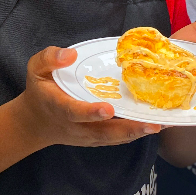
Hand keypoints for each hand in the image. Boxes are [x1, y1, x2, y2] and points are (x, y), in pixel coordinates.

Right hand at [15, 47, 161, 148]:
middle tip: (152, 125)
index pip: (74, 111)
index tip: (108, 108)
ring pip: (113, 138)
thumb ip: (49, 59)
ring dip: (137, 133)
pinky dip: (134, 134)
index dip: (90, 112)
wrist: (36, 122)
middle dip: (128, 129)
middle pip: (102, 131)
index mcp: (58, 106)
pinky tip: (153, 126)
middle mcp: (74, 126)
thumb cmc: (39, 90)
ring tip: (161, 125)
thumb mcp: (34, 69)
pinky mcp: (96, 140)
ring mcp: (86, 136)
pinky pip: (116, 139)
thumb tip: (69, 54)